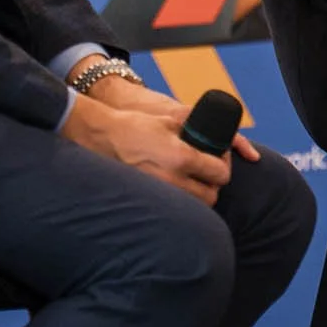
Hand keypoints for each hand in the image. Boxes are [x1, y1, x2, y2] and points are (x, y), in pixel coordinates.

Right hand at [60, 93, 233, 203]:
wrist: (103, 137)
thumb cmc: (136, 125)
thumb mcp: (171, 119)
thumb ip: (198, 127)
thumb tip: (218, 133)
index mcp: (182, 158)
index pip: (220, 173)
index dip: (224, 165)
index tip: (219, 158)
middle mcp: (173, 180)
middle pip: (211, 196)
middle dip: (214, 183)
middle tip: (208, 171)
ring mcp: (159, 193)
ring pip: (194, 206)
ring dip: (199, 195)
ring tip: (193, 180)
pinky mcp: (148, 199)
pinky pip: (174, 207)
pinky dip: (181, 200)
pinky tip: (177, 187)